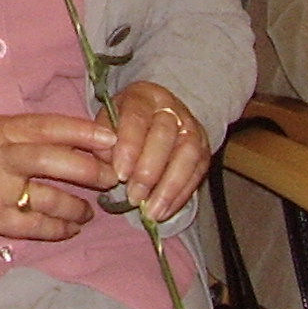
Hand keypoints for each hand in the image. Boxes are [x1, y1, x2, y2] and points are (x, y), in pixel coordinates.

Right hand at [0, 112, 117, 241]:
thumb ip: (19, 134)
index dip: (85, 131)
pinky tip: (69, 229)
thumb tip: (69, 139)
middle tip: (113, 177)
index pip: (49, 126)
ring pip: (51, 199)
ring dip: (78, 207)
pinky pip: (36, 227)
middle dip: (91, 170)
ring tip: (89, 211)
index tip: (113, 137)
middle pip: (55, 161)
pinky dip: (59, 229)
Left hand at [108, 82, 210, 222]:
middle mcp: (171, 108)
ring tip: (152, 212)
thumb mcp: (108, 120)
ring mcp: (191, 128)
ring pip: (186, 155)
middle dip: (149, 171)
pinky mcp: (204, 149)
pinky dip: (181, 195)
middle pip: (164, 136)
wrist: (157, 113)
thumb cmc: (125, 121)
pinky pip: (197, 173)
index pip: (136, 118)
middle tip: (134, 197)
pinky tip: (165, 211)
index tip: (120, 175)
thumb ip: (103, 138)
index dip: (129, 147)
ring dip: (168, 188)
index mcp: (142, 96)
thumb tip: (107, 161)